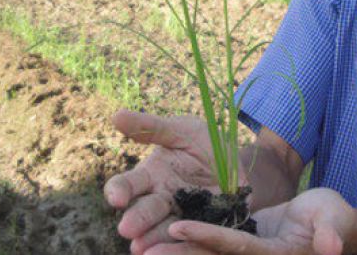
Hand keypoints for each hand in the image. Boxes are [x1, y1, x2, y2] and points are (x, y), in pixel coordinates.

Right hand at [104, 110, 245, 253]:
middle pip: (144, 211)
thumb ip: (151, 128)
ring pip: (163, 230)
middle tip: (126, 229)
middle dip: (136, 220)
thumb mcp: (180, 130)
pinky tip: (175, 250)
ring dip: (152, 240)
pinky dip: (183, 244)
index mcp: (152, 175)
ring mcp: (182, 216)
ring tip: (141, 250)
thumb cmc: (203, 143)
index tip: (116, 198)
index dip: (118, 191)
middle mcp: (161, 199)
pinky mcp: (204, 226)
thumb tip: (116, 115)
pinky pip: (194, 237)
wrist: (240, 162)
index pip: (127, 185)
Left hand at [146, 188, 354, 254]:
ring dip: (175, 251)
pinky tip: (159, 236)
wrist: (327, 221)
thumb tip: (331, 247)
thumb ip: (331, 232)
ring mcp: (244, 253)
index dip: (206, 238)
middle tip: (144, 249)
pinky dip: (186, 242)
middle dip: (179, 253)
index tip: (177, 227)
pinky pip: (208, 244)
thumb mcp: (335, 219)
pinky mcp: (238, 244)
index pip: (235, 246)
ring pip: (205, 252)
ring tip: (140, 246)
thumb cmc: (334, 217)